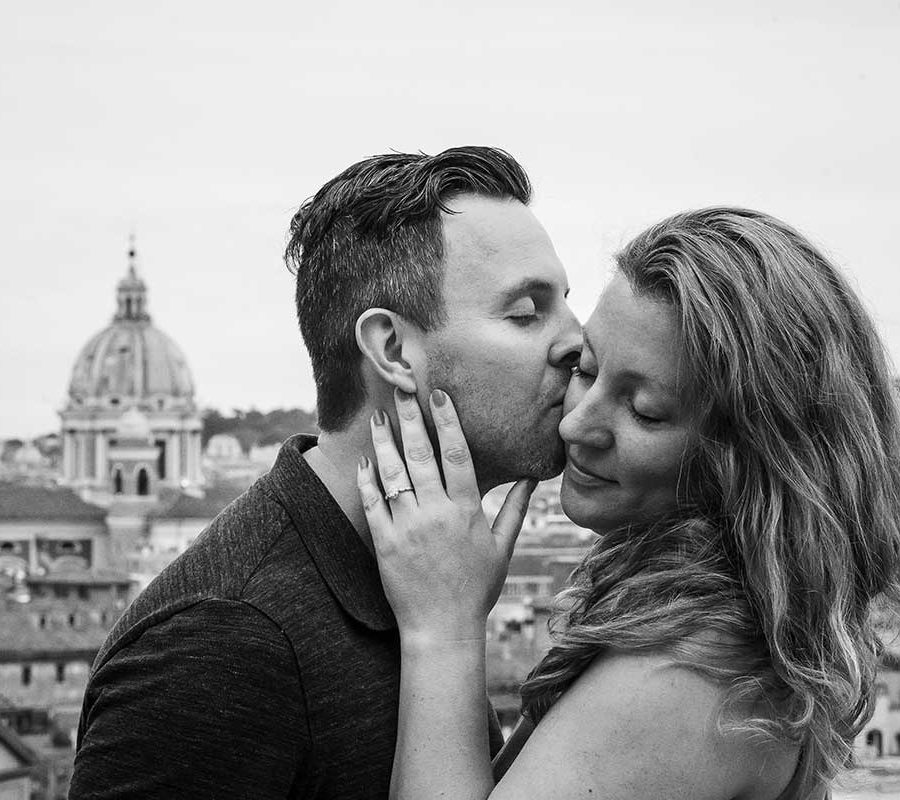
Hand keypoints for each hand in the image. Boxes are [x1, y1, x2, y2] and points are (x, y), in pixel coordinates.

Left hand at [358, 388, 536, 645]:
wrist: (442, 629)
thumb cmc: (476, 590)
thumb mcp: (502, 549)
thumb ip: (514, 510)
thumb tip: (533, 479)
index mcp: (466, 511)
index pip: (458, 454)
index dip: (448, 422)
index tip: (439, 396)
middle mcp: (437, 513)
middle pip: (422, 454)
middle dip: (411, 418)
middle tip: (402, 390)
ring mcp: (409, 527)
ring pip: (394, 473)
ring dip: (385, 442)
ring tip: (378, 417)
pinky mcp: (385, 543)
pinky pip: (373, 504)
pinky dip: (368, 480)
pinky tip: (364, 460)